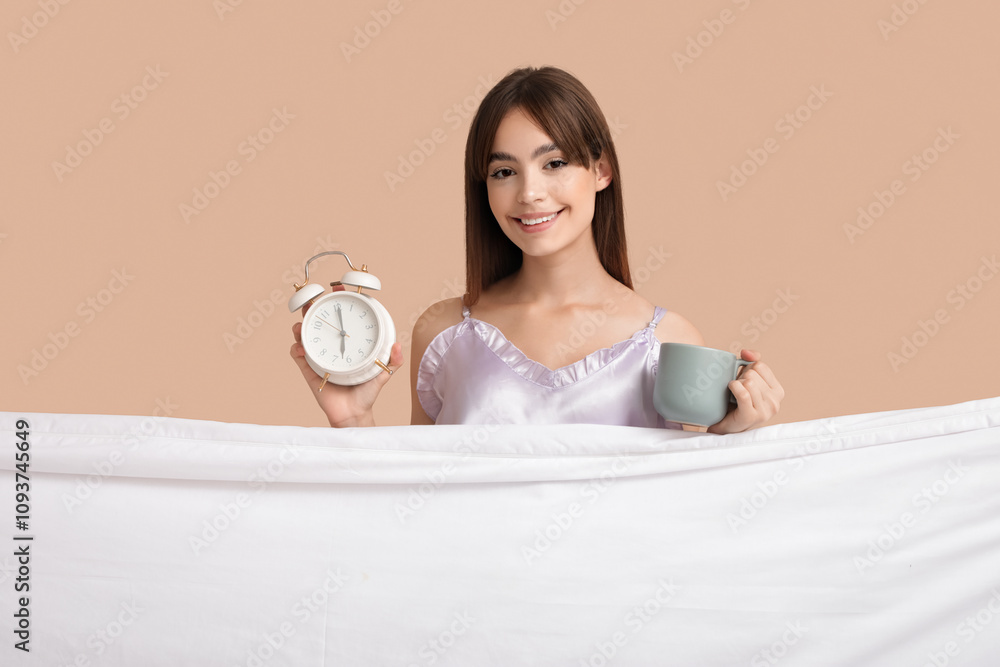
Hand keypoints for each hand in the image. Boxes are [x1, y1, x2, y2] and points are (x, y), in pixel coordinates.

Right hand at [289, 285, 403, 426]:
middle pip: (319, 323)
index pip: (342, 319)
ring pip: (305, 337)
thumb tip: (398, 345)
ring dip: (300, 328)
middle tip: (312, 302)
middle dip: (312, 310)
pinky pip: (298, 356)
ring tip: (301, 324)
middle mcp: (331, 348)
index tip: (338, 288)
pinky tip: (299, 346)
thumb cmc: (366, 393)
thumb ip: (393, 361)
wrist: (353, 414)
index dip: (338, 303)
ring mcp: (319, 358)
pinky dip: (296, 349)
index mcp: (347, 345)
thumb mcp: (382, 374)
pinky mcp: (309, 371)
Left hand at [706, 349, 783, 433]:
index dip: (746, 369)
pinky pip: (743, 393)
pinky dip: (734, 388)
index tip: (742, 381)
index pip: (760, 365)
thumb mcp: (747, 378)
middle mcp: (775, 401)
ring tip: (734, 395)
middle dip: (740, 377)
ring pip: (748, 381)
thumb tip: (746, 352)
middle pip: (752, 373)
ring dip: (735, 385)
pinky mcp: (752, 416)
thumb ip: (751, 361)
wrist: (725, 425)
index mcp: (778, 391)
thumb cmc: (736, 401)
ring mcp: (765, 411)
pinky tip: (730, 391)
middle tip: (736, 390)